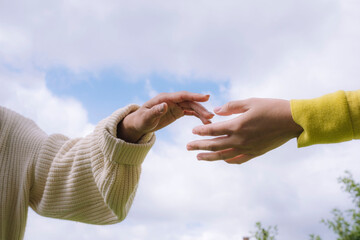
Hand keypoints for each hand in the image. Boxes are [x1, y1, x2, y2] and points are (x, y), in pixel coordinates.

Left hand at [117, 91, 213, 142]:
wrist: (139, 124)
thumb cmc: (140, 120)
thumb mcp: (146, 118)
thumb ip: (155, 111)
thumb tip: (165, 105)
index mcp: (165, 98)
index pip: (182, 95)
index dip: (194, 96)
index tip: (207, 97)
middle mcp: (172, 100)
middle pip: (189, 102)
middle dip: (201, 108)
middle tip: (211, 116)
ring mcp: (175, 105)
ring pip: (192, 107)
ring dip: (201, 113)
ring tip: (210, 121)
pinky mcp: (177, 111)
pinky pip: (190, 112)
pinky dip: (198, 116)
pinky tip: (205, 122)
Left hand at [187, 98, 302, 163]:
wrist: (292, 121)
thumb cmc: (271, 108)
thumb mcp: (250, 102)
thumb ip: (231, 107)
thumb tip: (215, 111)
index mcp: (237, 125)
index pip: (213, 130)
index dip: (201, 130)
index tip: (193, 131)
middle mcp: (240, 140)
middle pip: (214, 145)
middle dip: (199, 146)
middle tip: (188, 147)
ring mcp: (248, 148)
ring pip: (224, 155)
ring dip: (210, 157)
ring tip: (199, 157)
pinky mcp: (255, 153)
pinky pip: (238, 159)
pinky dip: (228, 160)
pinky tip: (222, 159)